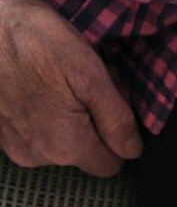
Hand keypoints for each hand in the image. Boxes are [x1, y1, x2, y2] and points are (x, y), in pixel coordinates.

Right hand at [0, 0, 141, 175]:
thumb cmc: (35, 43)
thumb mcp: (91, 76)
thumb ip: (116, 121)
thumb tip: (133, 151)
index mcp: (66, 146)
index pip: (110, 164)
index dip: (120, 135)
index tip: (113, 102)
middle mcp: (38, 155)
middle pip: (87, 150)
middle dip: (97, 120)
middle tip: (93, 80)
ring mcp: (15, 144)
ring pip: (63, 140)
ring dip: (74, 114)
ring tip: (65, 77)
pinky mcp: (0, 130)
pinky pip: (38, 131)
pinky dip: (49, 112)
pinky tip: (45, 82)